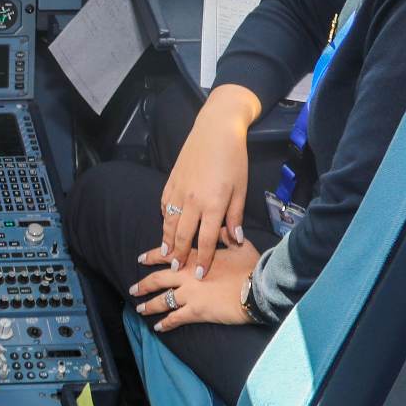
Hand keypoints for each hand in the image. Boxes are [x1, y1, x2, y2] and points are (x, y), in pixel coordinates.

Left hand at [131, 241, 258, 333]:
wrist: (257, 289)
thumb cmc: (251, 267)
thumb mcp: (240, 245)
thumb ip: (227, 236)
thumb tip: (222, 228)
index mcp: (195, 258)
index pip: (167, 255)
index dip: (152, 257)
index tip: (140, 259)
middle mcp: (187, 275)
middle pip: (158, 279)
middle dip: (143, 285)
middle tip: (133, 289)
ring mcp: (189, 294)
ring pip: (162, 300)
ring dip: (149, 305)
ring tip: (139, 309)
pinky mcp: (195, 311)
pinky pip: (175, 318)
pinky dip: (165, 323)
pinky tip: (158, 327)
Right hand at [156, 84, 260, 280]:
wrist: (216, 130)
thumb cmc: (234, 159)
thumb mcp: (241, 189)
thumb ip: (235, 216)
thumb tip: (234, 240)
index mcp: (214, 204)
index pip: (207, 240)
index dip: (203, 259)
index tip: (200, 275)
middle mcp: (193, 200)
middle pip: (183, 235)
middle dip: (179, 254)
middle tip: (177, 268)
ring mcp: (179, 190)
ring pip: (169, 221)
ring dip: (166, 239)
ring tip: (164, 252)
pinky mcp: (171, 180)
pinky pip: (164, 203)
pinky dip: (164, 216)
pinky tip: (165, 224)